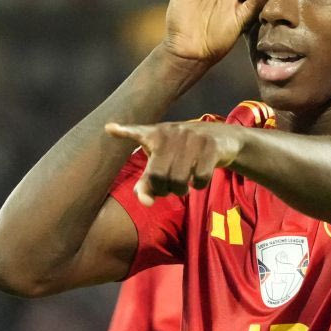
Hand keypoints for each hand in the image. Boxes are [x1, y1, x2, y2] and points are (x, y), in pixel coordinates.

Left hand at [104, 121, 243, 204]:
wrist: (221, 138)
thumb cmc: (183, 152)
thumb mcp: (163, 160)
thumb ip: (148, 181)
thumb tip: (143, 201)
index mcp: (156, 134)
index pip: (138, 132)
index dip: (125, 131)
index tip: (110, 129)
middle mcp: (172, 133)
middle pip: (158, 176)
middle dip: (161, 190)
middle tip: (167, 189)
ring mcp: (192, 138)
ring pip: (178, 180)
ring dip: (180, 191)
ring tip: (182, 187)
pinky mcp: (211, 146)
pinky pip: (199, 178)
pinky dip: (198, 185)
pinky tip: (198, 179)